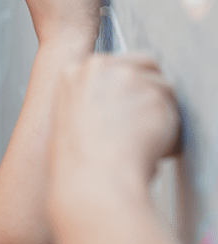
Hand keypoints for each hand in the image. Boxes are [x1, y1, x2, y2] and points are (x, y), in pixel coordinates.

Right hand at [50, 54, 180, 183]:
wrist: (92, 179)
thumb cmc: (76, 161)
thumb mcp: (68, 117)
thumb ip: (91, 98)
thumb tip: (118, 101)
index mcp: (74, 72)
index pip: (114, 64)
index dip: (124, 87)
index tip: (124, 108)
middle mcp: (101, 67)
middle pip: (144, 65)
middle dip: (149, 91)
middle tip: (141, 122)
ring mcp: (128, 77)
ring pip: (163, 88)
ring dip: (159, 113)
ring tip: (141, 142)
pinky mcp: (155, 92)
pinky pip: (176, 112)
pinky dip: (171, 132)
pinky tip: (151, 148)